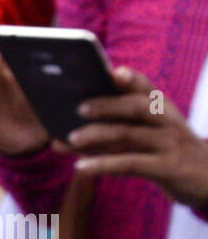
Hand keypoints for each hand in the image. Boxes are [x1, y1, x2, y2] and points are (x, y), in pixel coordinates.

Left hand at [62, 67, 207, 212]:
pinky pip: (131, 163)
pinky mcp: (168, 168)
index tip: (112, 71)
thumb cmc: (170, 155)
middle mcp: (168, 122)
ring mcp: (169, 144)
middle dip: (107, 105)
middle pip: (137, 107)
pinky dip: (103, 165)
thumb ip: (118, 131)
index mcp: (164, 110)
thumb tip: (71, 131)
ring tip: (68, 140)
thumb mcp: (151, 137)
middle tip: (77, 108)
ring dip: (96, 136)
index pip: (147, 88)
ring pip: (130, 134)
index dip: (131, 79)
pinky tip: (80, 167)